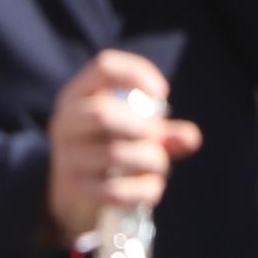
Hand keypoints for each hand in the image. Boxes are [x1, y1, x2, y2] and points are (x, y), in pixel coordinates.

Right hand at [47, 47, 199, 236]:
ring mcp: (67, 156)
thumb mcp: (132, 128)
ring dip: (150, 159)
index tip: (162, 93)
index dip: (137, 74)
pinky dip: (143, 189)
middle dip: (143, 127)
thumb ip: (162, 128)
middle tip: (160, 137)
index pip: (104, 67)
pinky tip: (154, 186)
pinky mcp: (77, 189)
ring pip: (113, 154)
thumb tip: (191, 138)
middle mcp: (66, 121)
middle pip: (103, 114)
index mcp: (78, 93)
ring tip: (160, 163)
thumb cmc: (110, 144)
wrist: (77, 189)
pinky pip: (115, 190)